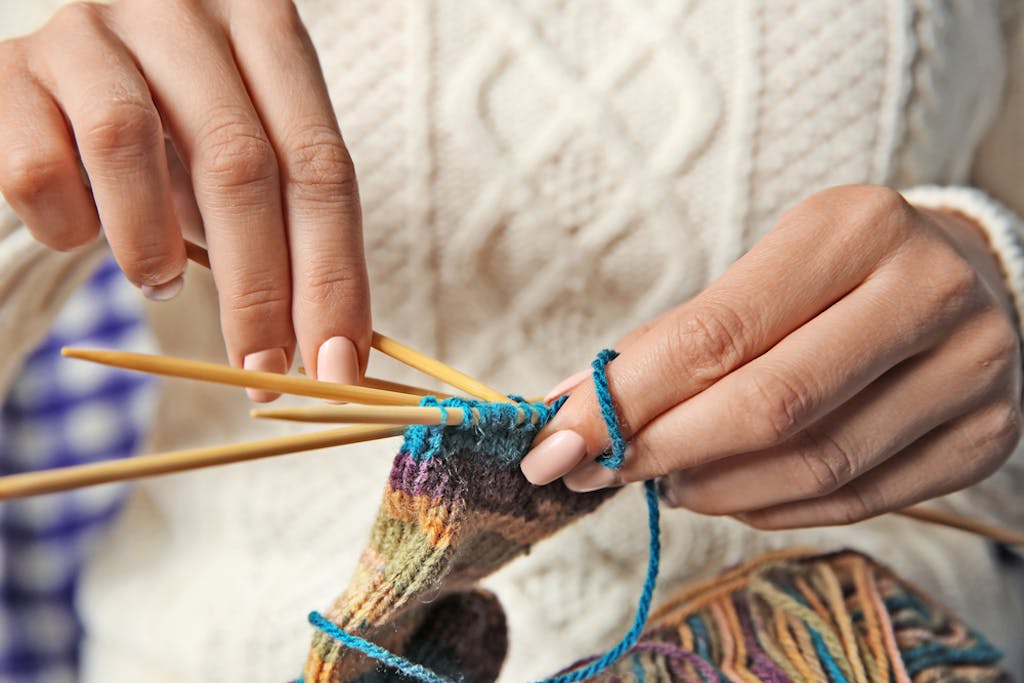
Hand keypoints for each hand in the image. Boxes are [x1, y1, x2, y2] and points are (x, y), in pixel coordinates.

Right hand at [0, 0, 370, 399]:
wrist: (72, 79)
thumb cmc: (180, 129)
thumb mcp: (247, 157)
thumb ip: (291, 226)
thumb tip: (336, 352)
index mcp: (267, 31)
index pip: (322, 168)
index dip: (333, 277)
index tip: (337, 366)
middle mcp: (185, 14)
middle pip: (240, 165)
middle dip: (260, 291)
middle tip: (262, 374)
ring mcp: (93, 31)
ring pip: (129, 145)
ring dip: (152, 248)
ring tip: (161, 282)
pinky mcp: (13, 68)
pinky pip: (39, 166)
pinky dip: (68, 225)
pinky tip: (83, 233)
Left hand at [522, 185, 1022, 528]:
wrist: (968, 275)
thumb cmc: (840, 269)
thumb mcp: (765, 266)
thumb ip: (680, 336)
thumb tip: (573, 406)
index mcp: (856, 229)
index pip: (718, 333)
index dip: (625, 398)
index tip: (554, 441)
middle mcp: (928, 294)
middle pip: (769, 407)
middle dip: (659, 451)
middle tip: (592, 473)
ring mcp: (970, 373)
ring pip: (814, 465)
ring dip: (713, 488)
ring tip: (664, 481)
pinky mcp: (984, 439)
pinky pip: (857, 500)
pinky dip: (771, 507)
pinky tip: (727, 494)